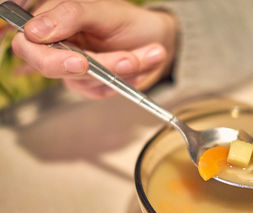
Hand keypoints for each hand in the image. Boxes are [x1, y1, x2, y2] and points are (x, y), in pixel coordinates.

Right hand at [11, 0, 176, 98]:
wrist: (153, 37)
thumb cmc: (125, 20)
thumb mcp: (101, 10)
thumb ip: (70, 15)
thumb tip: (34, 32)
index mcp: (51, 24)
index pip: (28, 46)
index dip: (48, 58)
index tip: (81, 62)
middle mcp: (58, 49)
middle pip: (57, 70)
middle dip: (101, 65)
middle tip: (130, 60)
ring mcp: (74, 71)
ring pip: (87, 82)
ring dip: (123, 69)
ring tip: (152, 53)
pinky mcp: (92, 86)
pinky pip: (103, 91)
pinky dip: (128, 79)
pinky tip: (142, 64)